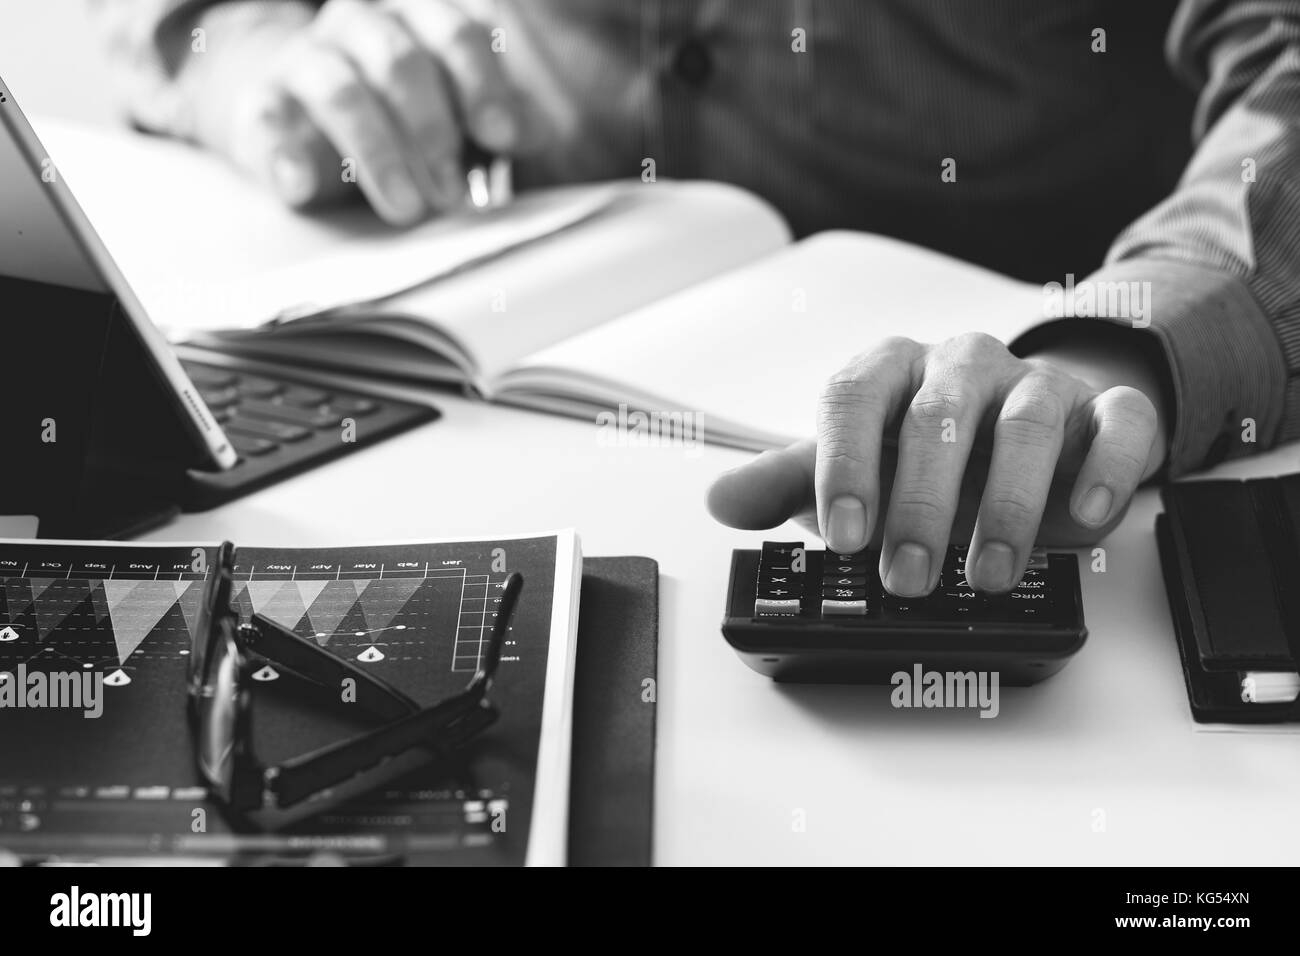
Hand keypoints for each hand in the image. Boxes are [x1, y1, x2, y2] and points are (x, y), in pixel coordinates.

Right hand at [188, 0, 541, 223]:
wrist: (303, 110)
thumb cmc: (401, 111)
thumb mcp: (457, 110)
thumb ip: (496, 117)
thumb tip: (534, 134)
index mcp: (419, 16)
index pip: (457, 32)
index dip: (482, 84)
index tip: (503, 138)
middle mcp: (362, 25)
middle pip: (400, 62)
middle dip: (432, 131)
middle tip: (453, 194)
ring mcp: (307, 58)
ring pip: (341, 91)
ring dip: (379, 154)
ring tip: (407, 209)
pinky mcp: (261, 101)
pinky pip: (266, 119)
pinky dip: (283, 155)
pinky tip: (301, 188)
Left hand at [707, 332, 1164, 595]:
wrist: (1019, 438)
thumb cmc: (924, 459)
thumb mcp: (854, 471)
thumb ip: (790, 484)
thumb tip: (721, 500)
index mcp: (891, 372)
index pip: (854, 397)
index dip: (845, 464)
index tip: (846, 538)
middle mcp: (961, 367)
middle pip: (939, 417)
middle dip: (920, 505)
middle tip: (907, 578)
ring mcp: (1035, 384)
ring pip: (1028, 422)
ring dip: (1008, 502)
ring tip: (988, 573)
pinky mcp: (1104, 410)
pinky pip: (1120, 421)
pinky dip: (1106, 467)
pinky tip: (1084, 518)